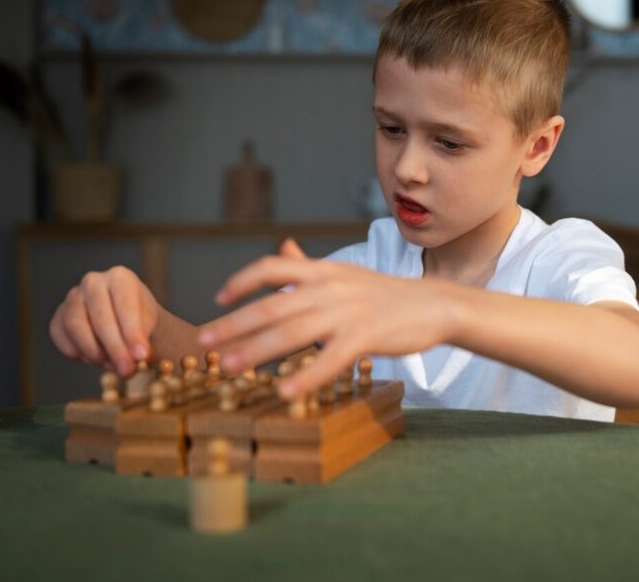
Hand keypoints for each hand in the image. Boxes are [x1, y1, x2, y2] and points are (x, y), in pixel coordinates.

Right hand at [49, 265, 158, 377]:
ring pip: (76, 326)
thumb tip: (137, 358)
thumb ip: (143, 341)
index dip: (132, 333)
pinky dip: (76, 352)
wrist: (127, 320)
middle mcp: (93, 282)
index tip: (141, 356)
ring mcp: (73, 297)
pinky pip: (60, 335)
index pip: (125, 305)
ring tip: (112, 365)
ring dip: (94, 352)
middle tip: (127, 370)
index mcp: (120, 277)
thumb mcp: (150, 327)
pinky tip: (94, 359)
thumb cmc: (141, 321)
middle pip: (99, 317)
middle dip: (115, 348)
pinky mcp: (59, 315)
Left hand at [198, 238, 455, 397]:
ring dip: (255, 350)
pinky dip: (304, 376)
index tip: (216, 300)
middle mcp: (329, 287)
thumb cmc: (385, 295)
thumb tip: (282, 247)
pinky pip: (329, 358)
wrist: (434, 304)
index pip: (272, 266)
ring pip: (291, 331)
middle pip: (271, 304)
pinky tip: (284, 392)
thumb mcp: (344, 274)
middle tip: (203, 343)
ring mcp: (347, 311)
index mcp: (322, 271)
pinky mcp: (366, 336)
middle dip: (233, 324)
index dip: (241, 281)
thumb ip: (309, 266)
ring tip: (228, 367)